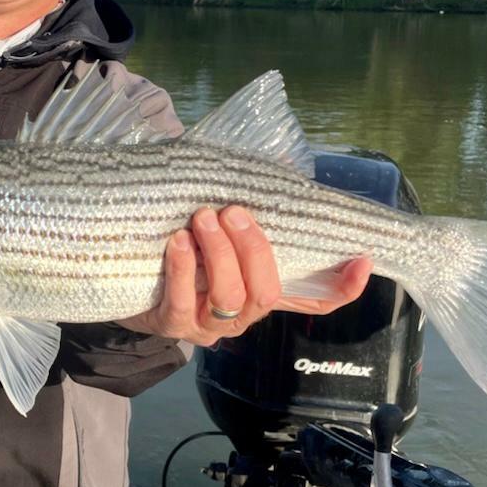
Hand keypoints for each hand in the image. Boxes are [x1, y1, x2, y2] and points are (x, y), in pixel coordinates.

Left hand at [117, 206, 371, 345]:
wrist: (124, 265)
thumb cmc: (184, 234)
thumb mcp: (218, 220)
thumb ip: (251, 200)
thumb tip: (284, 161)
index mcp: (262, 288)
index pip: (316, 299)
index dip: (343, 286)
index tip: (361, 259)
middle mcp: (242, 312)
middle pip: (266, 291)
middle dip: (253, 248)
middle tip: (233, 211)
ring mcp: (207, 324)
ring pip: (229, 298)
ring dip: (218, 255)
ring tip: (203, 218)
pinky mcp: (171, 326)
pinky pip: (182, 304)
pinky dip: (182, 270)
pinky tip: (177, 242)